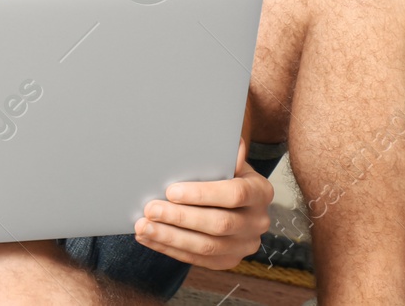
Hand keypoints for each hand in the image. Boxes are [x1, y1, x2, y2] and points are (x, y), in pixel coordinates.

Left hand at [134, 138, 273, 269]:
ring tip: (144, 226)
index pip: (234, 194)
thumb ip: (224, 151)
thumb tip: (229, 143)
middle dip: (180, 218)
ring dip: (170, 237)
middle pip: (218, 224)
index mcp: (261, 191)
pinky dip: (169, 248)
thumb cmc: (224, 172)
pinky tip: (149, 238)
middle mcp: (258, 222)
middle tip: (150, 209)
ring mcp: (244, 245)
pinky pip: (196, 259)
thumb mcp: (228, 158)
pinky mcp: (227, 261)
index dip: (202, 194)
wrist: (235, 200)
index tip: (171, 190)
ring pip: (205, 247)